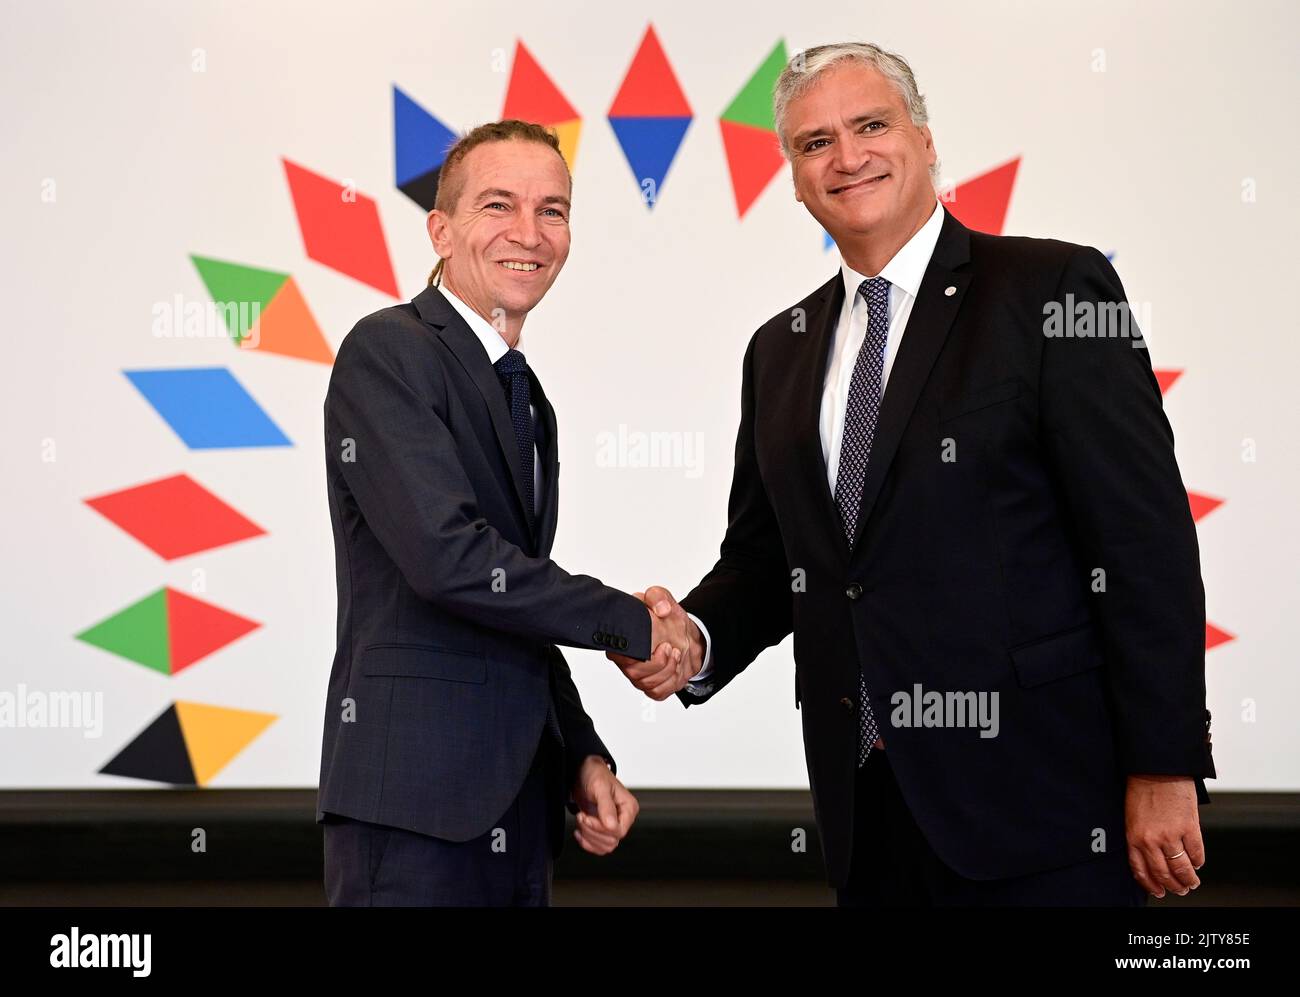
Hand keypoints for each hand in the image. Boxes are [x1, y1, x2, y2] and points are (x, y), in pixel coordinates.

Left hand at [571, 756, 637, 854]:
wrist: (583, 773)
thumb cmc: (594, 774)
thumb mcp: (600, 787)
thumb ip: (606, 806)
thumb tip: (611, 825)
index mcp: (629, 808)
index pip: (619, 831)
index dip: (601, 828)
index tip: (587, 817)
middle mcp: (624, 818)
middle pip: (611, 841)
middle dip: (592, 831)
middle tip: (582, 816)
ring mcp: (614, 825)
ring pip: (605, 846)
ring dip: (588, 837)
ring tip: (581, 820)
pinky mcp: (603, 830)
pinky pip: (598, 847)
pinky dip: (586, 842)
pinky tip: (580, 831)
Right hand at [607, 587, 704, 699]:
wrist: (687, 637)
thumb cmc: (669, 622)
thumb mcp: (664, 600)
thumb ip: (659, 596)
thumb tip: (661, 609)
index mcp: (622, 641)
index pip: (619, 655)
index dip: (639, 654)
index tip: (658, 644)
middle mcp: (626, 662)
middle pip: (634, 673)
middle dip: (658, 662)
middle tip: (669, 647)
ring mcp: (638, 677)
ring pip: (647, 685)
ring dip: (668, 670)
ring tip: (675, 653)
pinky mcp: (652, 687)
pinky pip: (658, 693)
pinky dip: (671, 681)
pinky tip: (675, 666)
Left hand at [1125, 774, 1204, 897]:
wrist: (1156, 768)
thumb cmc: (1142, 788)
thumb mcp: (1131, 816)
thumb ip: (1139, 837)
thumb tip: (1150, 857)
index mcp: (1133, 836)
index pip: (1140, 870)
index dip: (1151, 885)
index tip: (1158, 891)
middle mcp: (1151, 840)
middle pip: (1163, 874)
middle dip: (1173, 886)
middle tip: (1180, 890)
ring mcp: (1171, 835)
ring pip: (1182, 868)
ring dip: (1189, 880)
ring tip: (1192, 883)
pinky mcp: (1189, 827)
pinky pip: (1197, 853)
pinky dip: (1198, 862)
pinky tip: (1198, 863)